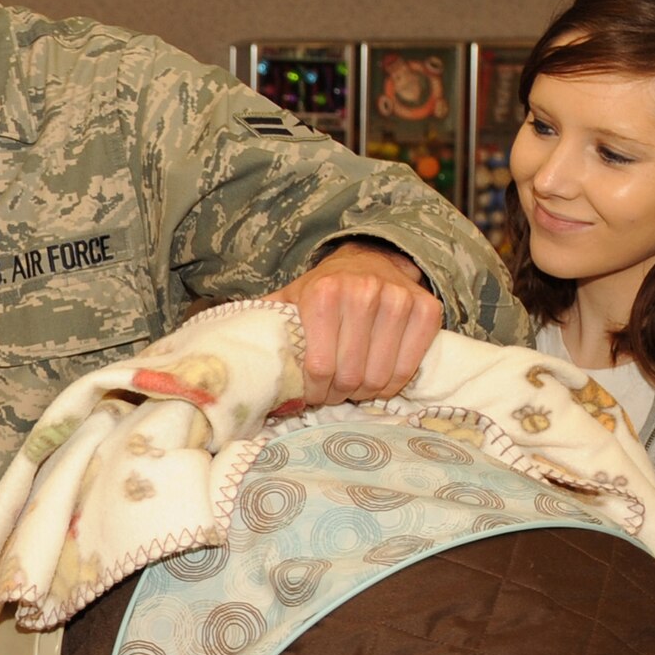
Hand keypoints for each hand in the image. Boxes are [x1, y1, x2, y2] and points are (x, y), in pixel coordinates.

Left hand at [264, 242, 442, 404]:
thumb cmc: (323, 290)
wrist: (369, 260)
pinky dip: (392, 383)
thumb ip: (263, 322)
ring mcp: (398, 299)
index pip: (319, 368)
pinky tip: (379, 375)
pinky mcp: (427, 310)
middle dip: (338, 394)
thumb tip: (227, 348)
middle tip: (334, 392)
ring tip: (353, 385)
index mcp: (322, 293)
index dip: (314, 391)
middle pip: (350, 376)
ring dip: (364, 392)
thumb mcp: (289, 298)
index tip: (312, 392)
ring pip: (380, 378)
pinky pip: (409, 369)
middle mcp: (362, 292)